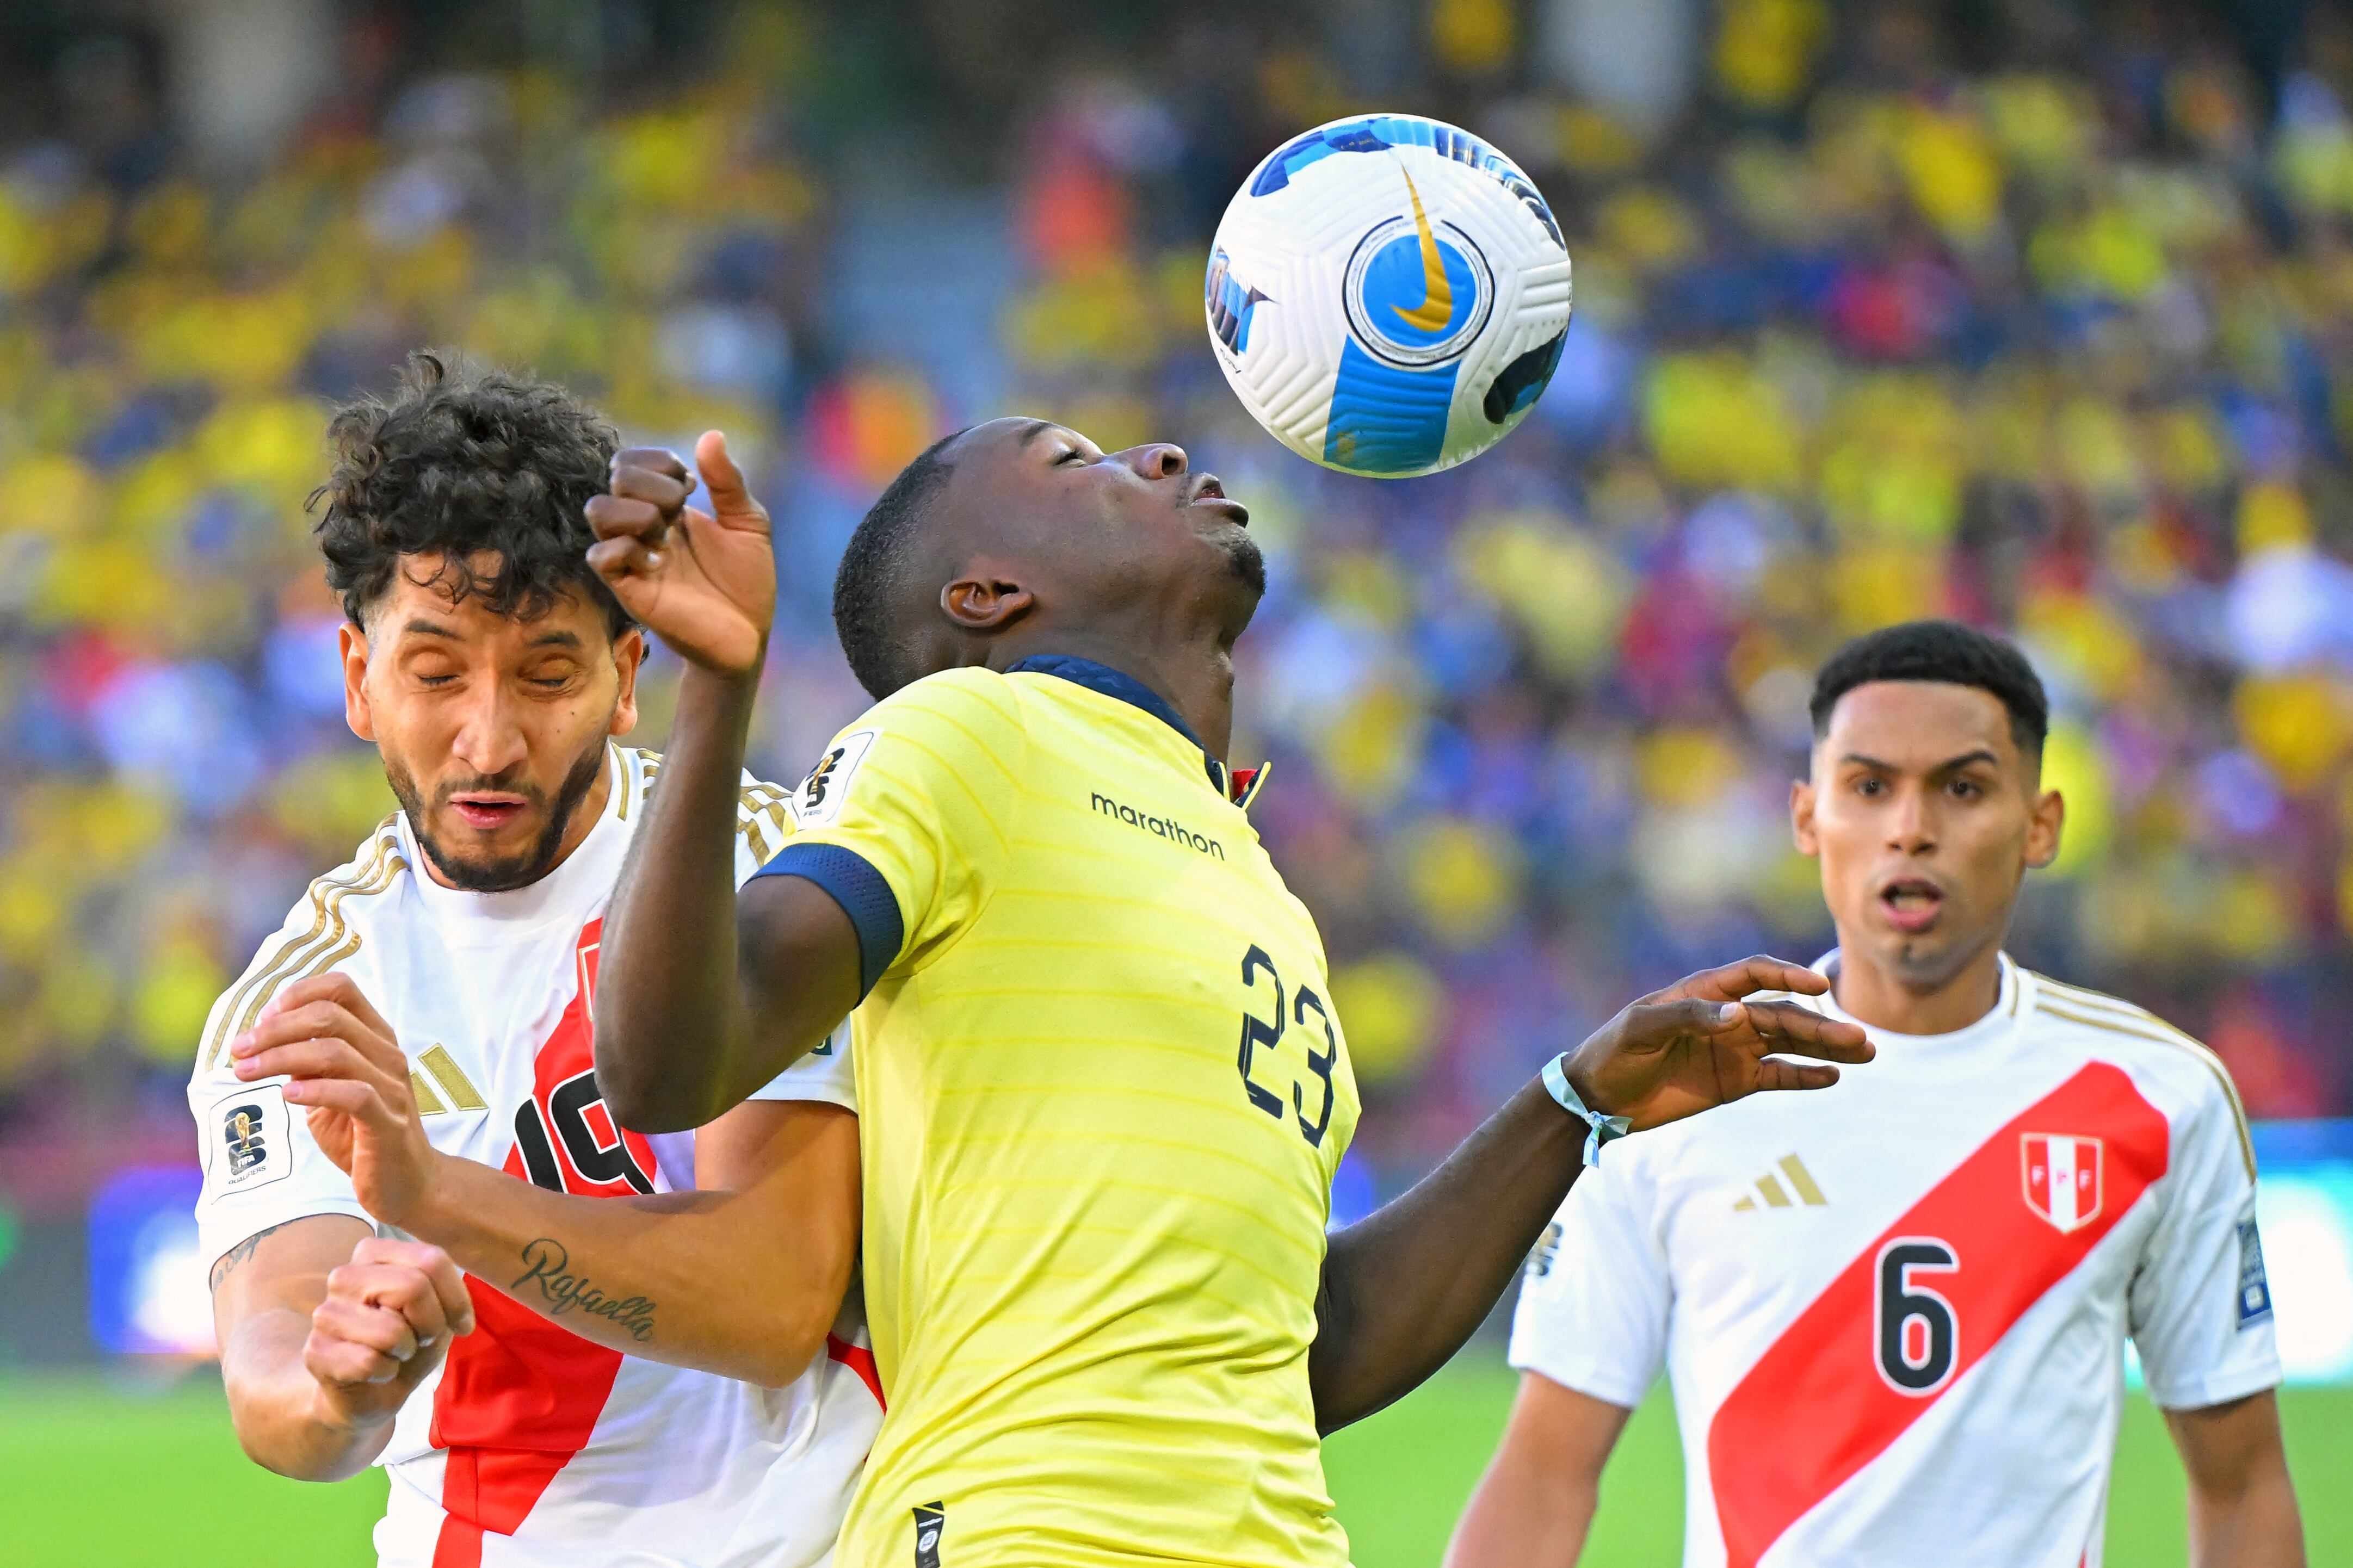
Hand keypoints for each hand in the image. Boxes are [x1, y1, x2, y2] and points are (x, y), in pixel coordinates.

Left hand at [230, 972, 440, 1231]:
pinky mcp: (388, 1122)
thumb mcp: (330, 1092)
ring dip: (280, 1058)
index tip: (261, 1021)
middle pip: (329, 1015)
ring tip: (246, 1072)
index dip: (296, 995)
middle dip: (274, 1029)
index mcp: (375, 1038)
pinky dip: (315, 1090)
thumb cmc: (362, 1135)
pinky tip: (287, 1096)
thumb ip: (307, 1066)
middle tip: (239, 1050)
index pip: (340, 988)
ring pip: (335, 1051)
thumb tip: (263, 1043)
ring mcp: (392, 1087)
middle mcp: (387, 1054)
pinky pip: (354, 1094)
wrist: (407, 1184)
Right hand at [303, 1236, 474, 1431]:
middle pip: (413, 1286)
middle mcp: (344, 1276)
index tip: (459, 1323)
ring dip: (406, 1350)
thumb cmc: (406, 1344)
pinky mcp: (314, 1352)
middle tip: (422, 1339)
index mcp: (374, 1253)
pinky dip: (385, 1372)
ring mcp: (325, 1313)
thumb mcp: (439, 1313)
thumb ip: (446, 1296)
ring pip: (391, 1330)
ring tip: (395, 1353)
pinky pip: (369, 1362)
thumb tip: (456, 1315)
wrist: (370, 1392)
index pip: (430, 1259)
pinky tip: (375, 1371)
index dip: (456, 1298)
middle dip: (432, 1324)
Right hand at [585, 431, 774, 677]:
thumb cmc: (747, 582)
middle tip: (683, 510)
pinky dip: (628, 549)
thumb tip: (711, 435)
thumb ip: (728, 482)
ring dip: (637, 512)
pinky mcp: (628, 590)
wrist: (749, 637)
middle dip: (654, 485)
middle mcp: (642, 527)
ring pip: (598, 510)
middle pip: (615, 478)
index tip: (692, 485)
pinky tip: (659, 562)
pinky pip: (600, 556)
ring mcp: (632, 557)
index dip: (657, 461)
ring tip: (667, 536)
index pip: (632, 462)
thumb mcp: (748, 523)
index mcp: (666, 506)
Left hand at [1560, 957, 1872, 1132]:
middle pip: (1784, 1015)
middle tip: (1860, 1038)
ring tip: (1865, 1052)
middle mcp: (1728, 1017)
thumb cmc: (1615, 1050)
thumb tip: (1741, 1014)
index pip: (1756, 976)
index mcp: (1705, 993)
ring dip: (1826, 1047)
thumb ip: (1690, 1018)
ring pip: (1791, 1044)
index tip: (1817, 984)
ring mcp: (1735, 1049)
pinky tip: (1833, 1076)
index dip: (1787, 975)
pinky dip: (1805, 1076)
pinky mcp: (1736, 1081)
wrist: (1599, 1097)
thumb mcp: (1642, 1028)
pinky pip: (1779, 1075)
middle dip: (1822, 1024)